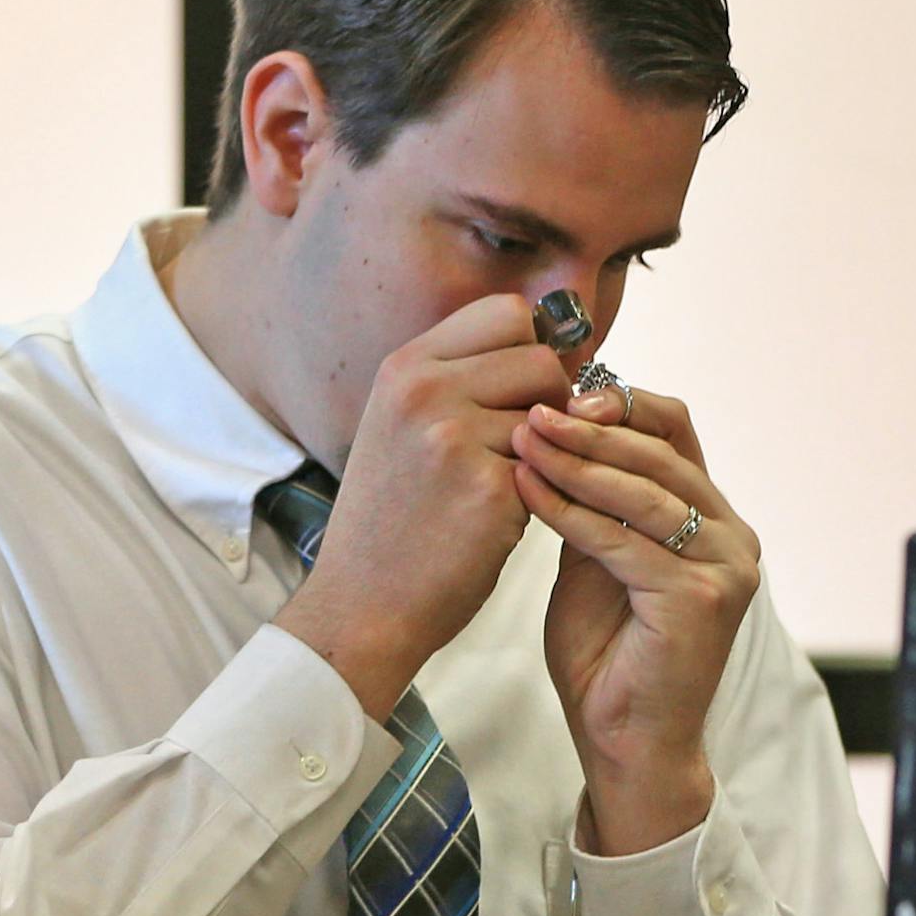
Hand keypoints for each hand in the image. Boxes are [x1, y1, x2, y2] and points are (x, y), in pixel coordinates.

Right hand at [276, 295, 572, 720]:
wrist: (361, 604)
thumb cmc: (391, 520)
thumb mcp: (399, 426)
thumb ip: (457, 380)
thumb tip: (545, 343)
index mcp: (404, 368)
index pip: (506, 312)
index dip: (530, 348)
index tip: (522, 392)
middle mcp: (424, 391)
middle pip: (541, 357)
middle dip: (550, 402)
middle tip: (523, 448)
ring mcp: (455, 437)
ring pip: (555, 413)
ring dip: (547, 449)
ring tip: (502, 485)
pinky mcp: (488, 489)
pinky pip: (554, 468)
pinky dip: (540, 494)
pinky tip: (499, 520)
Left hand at [508, 377, 760, 854]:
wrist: (624, 741)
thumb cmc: (606, 656)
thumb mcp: (594, 561)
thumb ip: (594, 506)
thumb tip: (557, 436)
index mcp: (712, 518)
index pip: (675, 431)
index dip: (620, 404)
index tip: (557, 394)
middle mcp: (732, 535)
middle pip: (662, 451)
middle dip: (590, 427)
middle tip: (531, 409)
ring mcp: (726, 566)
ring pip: (644, 490)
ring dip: (576, 461)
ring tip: (523, 438)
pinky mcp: (701, 598)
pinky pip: (622, 540)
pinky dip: (570, 512)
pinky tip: (528, 492)